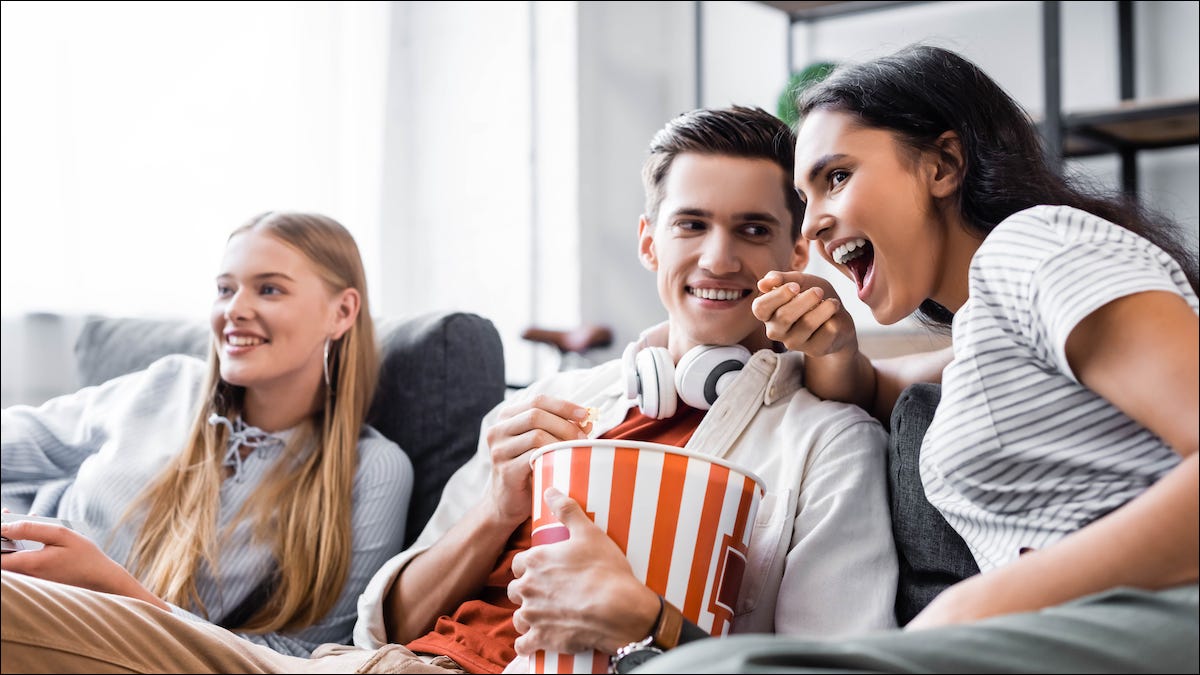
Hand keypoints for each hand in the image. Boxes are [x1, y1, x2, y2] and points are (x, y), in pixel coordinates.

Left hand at [0, 519, 168, 610]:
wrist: (100, 579)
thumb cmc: (84, 556)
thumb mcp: (61, 534)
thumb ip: (31, 529)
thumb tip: (5, 526)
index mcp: (29, 564)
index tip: (1, 524)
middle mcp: (25, 576)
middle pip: (1, 557)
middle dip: (2, 536)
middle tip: (6, 517)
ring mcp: (30, 580)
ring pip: (9, 560)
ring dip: (10, 541)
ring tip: (17, 521)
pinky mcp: (35, 581)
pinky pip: (19, 563)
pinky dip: (19, 548)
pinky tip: (29, 535)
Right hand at [484, 395, 592, 527]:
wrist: (508, 503)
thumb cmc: (529, 469)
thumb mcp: (544, 444)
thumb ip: (562, 429)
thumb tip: (587, 421)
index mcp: (507, 417)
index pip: (537, 400)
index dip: (563, 405)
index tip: (584, 414)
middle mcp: (497, 430)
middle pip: (536, 414)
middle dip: (564, 424)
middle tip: (583, 438)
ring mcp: (499, 450)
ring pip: (536, 435)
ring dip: (561, 441)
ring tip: (576, 451)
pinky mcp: (505, 470)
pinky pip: (534, 457)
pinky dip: (552, 457)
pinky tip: (562, 463)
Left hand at [508, 487, 660, 654]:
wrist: (619, 610)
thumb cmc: (606, 570)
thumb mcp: (589, 532)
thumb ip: (567, 510)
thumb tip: (550, 490)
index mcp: (535, 561)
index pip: (518, 563)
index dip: (529, 566)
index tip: (542, 570)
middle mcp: (528, 588)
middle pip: (515, 590)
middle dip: (527, 591)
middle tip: (546, 592)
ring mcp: (533, 615)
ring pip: (519, 617)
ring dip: (528, 617)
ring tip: (545, 616)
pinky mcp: (542, 639)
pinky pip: (523, 645)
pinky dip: (529, 643)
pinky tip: (539, 639)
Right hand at [752, 271, 858, 357]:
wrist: (837, 315)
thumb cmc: (813, 297)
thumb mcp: (799, 281)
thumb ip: (782, 279)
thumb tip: (763, 283)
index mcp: (767, 313)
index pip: (760, 307)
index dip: (778, 296)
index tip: (795, 286)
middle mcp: (775, 331)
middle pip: (784, 317)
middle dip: (805, 300)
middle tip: (819, 291)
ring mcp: (794, 343)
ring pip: (807, 325)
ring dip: (824, 309)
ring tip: (832, 303)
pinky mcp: (814, 350)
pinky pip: (827, 332)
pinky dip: (834, 319)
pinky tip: (834, 318)